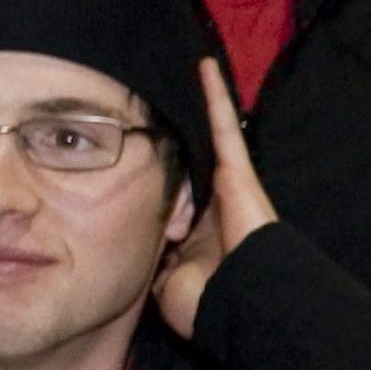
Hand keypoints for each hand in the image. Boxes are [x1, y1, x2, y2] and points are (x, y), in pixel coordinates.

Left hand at [153, 59, 279, 342]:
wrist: (239, 303)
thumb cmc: (203, 301)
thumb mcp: (164, 283)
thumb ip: (151, 263)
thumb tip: (132, 251)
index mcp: (192, 236)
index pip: (171, 198)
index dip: (158, 178)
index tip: (136, 157)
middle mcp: (210, 207)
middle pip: (187, 161)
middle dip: (173, 134)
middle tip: (153, 99)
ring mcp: (226, 188)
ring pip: (202, 137)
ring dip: (194, 106)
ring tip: (176, 70)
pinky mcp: (238, 173)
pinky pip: (222, 128)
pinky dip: (214, 97)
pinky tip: (202, 66)